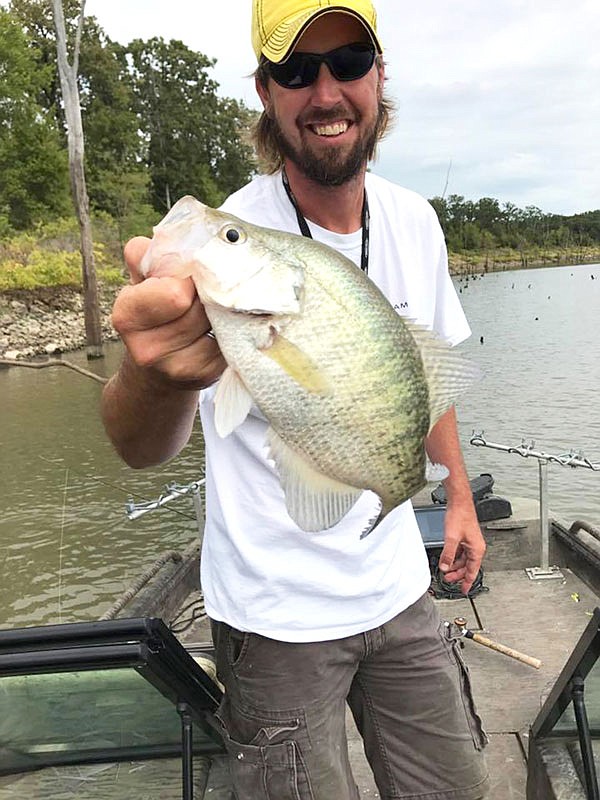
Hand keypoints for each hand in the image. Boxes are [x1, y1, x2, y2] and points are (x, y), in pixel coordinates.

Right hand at [112, 236, 225, 388]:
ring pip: (218, 321)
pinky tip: (221, 326)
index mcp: (127, 316)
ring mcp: (177, 368)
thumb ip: (147, 256)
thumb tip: (169, 236)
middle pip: (200, 306)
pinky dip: (231, 329)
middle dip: (206, 291)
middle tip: (202, 291)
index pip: (174, 292)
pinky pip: (230, 340)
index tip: (186, 276)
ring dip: (221, 308)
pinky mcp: (205, 376)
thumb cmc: (153, 312)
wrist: (156, 370)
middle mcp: (147, 349)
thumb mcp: (141, 281)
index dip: (187, 278)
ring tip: (212, 306)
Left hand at [438, 499, 485, 594]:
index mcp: (477, 550)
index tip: (464, 591)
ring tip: (444, 570)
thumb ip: (448, 554)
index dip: (467, 582)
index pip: (472, 572)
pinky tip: (446, 559)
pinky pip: (460, 553)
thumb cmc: (460, 516)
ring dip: (454, 566)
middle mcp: (475, 547)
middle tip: (447, 580)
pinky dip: (453, 557)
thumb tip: (444, 567)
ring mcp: (470, 543)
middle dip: (457, 574)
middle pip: (467, 567)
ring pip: (462, 560)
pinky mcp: (465, 538)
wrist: (459, 503)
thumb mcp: (451, 538)